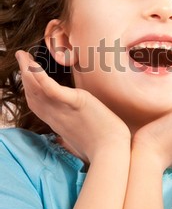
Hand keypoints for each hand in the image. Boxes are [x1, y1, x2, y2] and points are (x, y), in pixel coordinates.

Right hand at [15, 51, 130, 162]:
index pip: (38, 104)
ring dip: (28, 71)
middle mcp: (56, 116)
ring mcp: (64, 110)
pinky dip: (41, 78)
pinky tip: (33, 66)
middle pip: (33, 94)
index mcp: (59, 123)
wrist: (114, 152)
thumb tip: (77, 138)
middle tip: (21, 57)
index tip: (27, 76)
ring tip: (22, 55)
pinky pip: (53, 90)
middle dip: (24, 76)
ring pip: (38, 90)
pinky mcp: (76, 103)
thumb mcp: (84, 140)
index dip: (30, 89)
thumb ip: (77, 134)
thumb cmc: (103, 149)